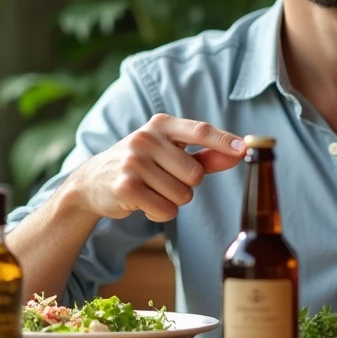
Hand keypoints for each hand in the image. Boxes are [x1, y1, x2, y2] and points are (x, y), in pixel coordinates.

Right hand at [72, 113, 245, 222]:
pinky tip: (143, 202)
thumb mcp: (170, 153)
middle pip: (195, 174)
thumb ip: (206, 155)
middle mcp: (145, 139)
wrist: (93, 182)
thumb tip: (241, 152)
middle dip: (187, 185)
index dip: (223, 141)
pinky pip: (166, 211)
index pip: (199, 131)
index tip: (243, 149)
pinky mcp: (125, 188)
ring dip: (173, 201)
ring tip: (152, 190)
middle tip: (164, 180)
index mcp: (161, 125)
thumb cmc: (142, 165)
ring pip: (182, 196)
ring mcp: (133, 163)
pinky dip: (160, 212)